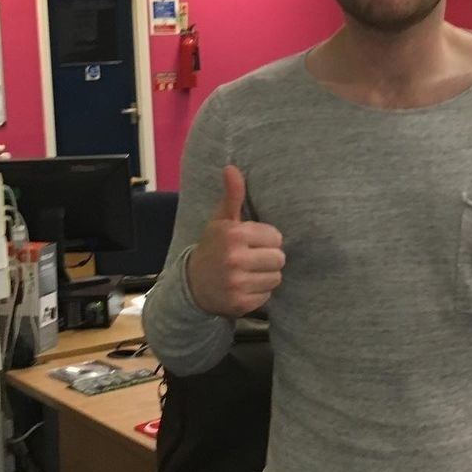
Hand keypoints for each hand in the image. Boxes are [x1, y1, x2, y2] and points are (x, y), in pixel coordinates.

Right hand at [186, 165, 284, 317]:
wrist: (192, 285)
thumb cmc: (213, 248)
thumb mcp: (220, 220)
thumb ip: (232, 195)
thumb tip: (231, 168)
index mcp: (233, 235)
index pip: (276, 237)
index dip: (266, 240)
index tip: (250, 243)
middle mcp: (235, 259)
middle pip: (279, 258)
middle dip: (268, 258)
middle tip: (251, 259)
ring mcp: (237, 283)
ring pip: (276, 277)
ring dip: (265, 276)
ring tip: (248, 272)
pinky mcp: (241, 304)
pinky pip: (267, 295)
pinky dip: (259, 292)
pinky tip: (244, 287)